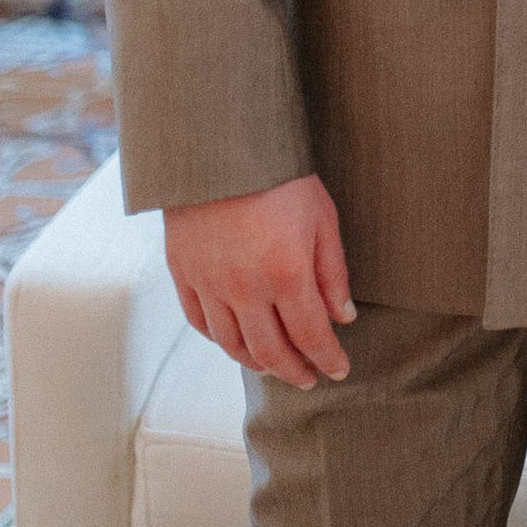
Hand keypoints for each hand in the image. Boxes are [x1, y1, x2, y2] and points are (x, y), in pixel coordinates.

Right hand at [164, 173, 355, 386]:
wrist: (218, 148)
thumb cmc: (278, 176)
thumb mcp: (322, 217)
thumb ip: (333, 272)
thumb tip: (343, 316)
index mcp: (285, 273)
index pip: (310, 335)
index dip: (327, 358)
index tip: (339, 370)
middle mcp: (244, 288)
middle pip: (271, 350)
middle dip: (295, 371)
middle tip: (309, 378)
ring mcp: (210, 284)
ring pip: (232, 344)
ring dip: (257, 363)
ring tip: (275, 367)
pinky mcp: (183, 274)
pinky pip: (200, 323)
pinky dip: (220, 341)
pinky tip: (235, 342)